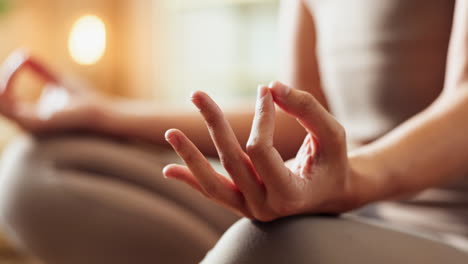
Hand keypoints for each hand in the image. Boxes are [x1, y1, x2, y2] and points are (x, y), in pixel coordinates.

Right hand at [0, 50, 104, 133]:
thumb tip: (24, 52)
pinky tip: (17, 70)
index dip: (9, 75)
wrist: (100, 113)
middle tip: (14, 62)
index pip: (7, 96)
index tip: (22, 57)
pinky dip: (8, 86)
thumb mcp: (57, 79)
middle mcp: (26, 123)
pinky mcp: (33, 125)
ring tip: (12, 66)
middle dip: (2, 80)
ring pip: (1, 104)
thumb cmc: (84, 101)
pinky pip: (9, 106)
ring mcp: (28, 126)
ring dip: (3, 82)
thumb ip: (40, 69)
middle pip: (1, 101)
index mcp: (29, 116)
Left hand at [163, 82, 359, 220]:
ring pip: (213, 183)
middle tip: (197, 93)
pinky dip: (191, 179)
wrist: (331, 193)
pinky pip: (213, 192)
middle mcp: (266, 207)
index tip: (267, 93)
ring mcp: (251, 209)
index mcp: (290, 194)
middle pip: (231, 161)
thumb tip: (272, 86)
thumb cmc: (333, 162)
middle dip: (214, 124)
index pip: (260, 150)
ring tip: (170, 132)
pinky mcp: (242, 204)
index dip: (262, 118)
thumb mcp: (332, 134)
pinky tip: (169, 169)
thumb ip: (307, 109)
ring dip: (191, 156)